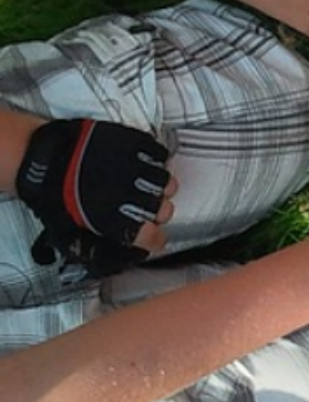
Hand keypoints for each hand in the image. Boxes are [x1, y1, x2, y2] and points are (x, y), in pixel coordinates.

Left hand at [15, 119, 179, 272]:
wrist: (47, 159)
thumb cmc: (55, 191)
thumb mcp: (71, 229)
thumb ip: (96, 241)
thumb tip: (102, 252)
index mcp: (125, 222)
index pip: (155, 238)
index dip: (152, 239)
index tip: (151, 237)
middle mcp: (140, 198)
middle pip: (166, 212)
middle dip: (155, 212)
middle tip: (142, 209)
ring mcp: (144, 172)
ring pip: (168, 185)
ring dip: (158, 189)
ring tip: (144, 187)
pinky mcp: (141, 149)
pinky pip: (160, 157)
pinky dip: (156, 162)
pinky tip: (144, 165)